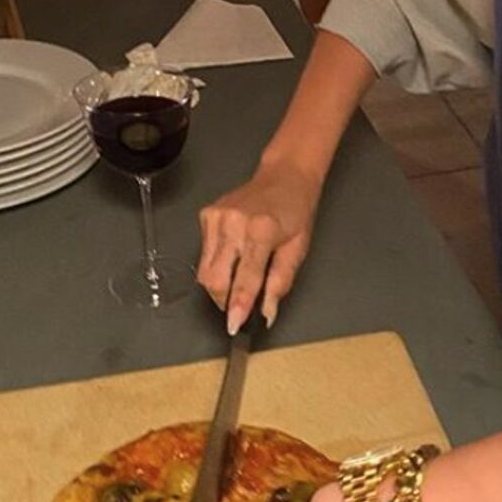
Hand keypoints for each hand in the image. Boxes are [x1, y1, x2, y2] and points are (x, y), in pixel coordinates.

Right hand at [198, 158, 322, 331]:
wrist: (285, 176)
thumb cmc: (296, 211)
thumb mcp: (298, 249)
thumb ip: (280, 283)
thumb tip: (267, 312)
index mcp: (262, 231)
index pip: (245, 278)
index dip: (238, 306)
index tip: (234, 325)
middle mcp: (234, 223)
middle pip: (215, 278)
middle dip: (223, 300)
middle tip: (238, 306)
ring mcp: (217, 217)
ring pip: (204, 269)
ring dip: (219, 283)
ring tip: (239, 275)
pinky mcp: (206, 215)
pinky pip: (203, 253)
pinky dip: (216, 263)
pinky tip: (234, 253)